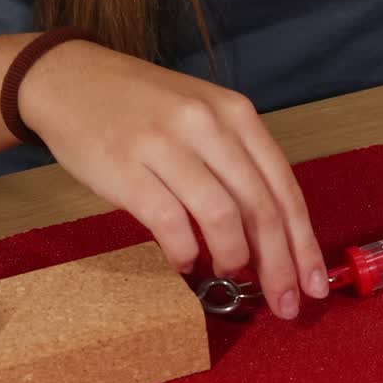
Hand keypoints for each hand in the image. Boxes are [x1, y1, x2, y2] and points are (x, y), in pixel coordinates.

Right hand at [19, 40, 327, 318]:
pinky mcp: (124, 165)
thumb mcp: (204, 119)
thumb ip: (238, 167)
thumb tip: (272, 237)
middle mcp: (208, 125)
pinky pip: (169, 221)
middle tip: (285, 303)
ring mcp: (165, 143)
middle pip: (261, 208)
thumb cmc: (144, 108)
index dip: (304, 243)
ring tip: (230, 274)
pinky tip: (186, 261)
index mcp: (237, 114)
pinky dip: (185, 250)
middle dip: (280, 264)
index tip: (315, 283)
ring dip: (233, 257)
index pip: (285, 188)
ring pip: (221, 215)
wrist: (68, 79)